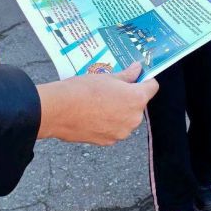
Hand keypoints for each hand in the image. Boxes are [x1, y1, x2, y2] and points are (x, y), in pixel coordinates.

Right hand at [36, 63, 158, 145]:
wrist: (58, 110)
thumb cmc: (83, 90)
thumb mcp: (108, 77)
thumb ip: (127, 75)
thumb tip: (137, 69)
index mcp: (136, 99)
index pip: (152, 87)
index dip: (145, 80)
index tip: (137, 77)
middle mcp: (133, 118)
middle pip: (139, 104)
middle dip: (129, 97)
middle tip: (112, 89)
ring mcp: (121, 132)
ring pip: (127, 118)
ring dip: (119, 111)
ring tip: (100, 102)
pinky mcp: (108, 141)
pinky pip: (115, 128)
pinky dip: (109, 122)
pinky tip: (94, 114)